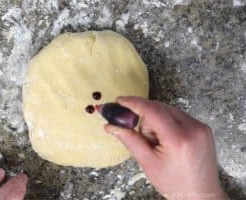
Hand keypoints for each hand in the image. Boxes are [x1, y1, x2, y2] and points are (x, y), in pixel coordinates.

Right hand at [105, 96, 227, 199]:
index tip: (120, 100)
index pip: (152, 111)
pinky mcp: (203, 127)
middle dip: (146, 118)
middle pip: (160, 108)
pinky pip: (178, 115)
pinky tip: (167, 139)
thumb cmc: (173, 183)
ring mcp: (201, 126)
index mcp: (179, 139)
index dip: (134, 103)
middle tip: (144, 138)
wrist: (200, 195)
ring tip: (158, 143)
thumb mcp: (147, 163)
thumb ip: (129, 140)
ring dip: (157, 120)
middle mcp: (193, 128)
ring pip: (168, 110)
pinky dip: (167, 122)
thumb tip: (110, 126)